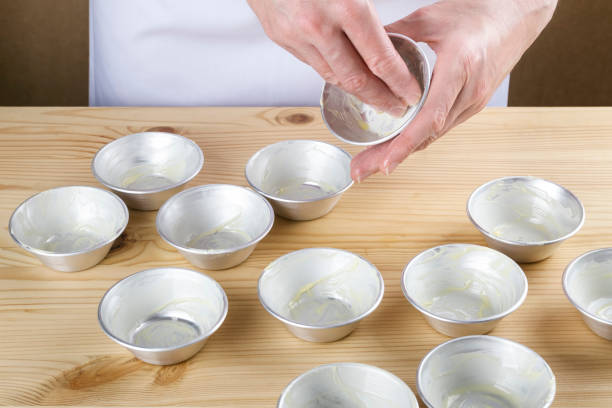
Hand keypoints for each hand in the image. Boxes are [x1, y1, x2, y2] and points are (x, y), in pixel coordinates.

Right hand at [247, 0, 422, 114]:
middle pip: (356, 79)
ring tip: (374, 98)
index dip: (399, 82)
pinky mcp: (281, 37)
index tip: (411, 94)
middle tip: (395, 107)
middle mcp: (319, 26)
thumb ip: (369, 11)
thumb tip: (390, 40)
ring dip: (356, 92)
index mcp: (346, 6)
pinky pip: (313, 63)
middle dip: (380, 98)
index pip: (380, 60)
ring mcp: (296, 35)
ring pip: (333, 76)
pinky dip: (333, 73)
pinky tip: (346, 76)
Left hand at [350, 0, 557, 181]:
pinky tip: (395, 147)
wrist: (517, 16)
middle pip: (427, 134)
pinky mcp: (472, 104)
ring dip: (401, 152)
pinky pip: (440, 126)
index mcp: (460, 67)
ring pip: (433, 135)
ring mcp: (473, 101)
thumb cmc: (479, 12)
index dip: (406, 143)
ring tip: (369, 165)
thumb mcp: (430, 17)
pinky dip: (416, 139)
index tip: (385, 162)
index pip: (431, 116)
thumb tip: (362, 46)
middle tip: (361, 172)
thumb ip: (395, 33)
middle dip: (392, 156)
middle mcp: (469, 91)